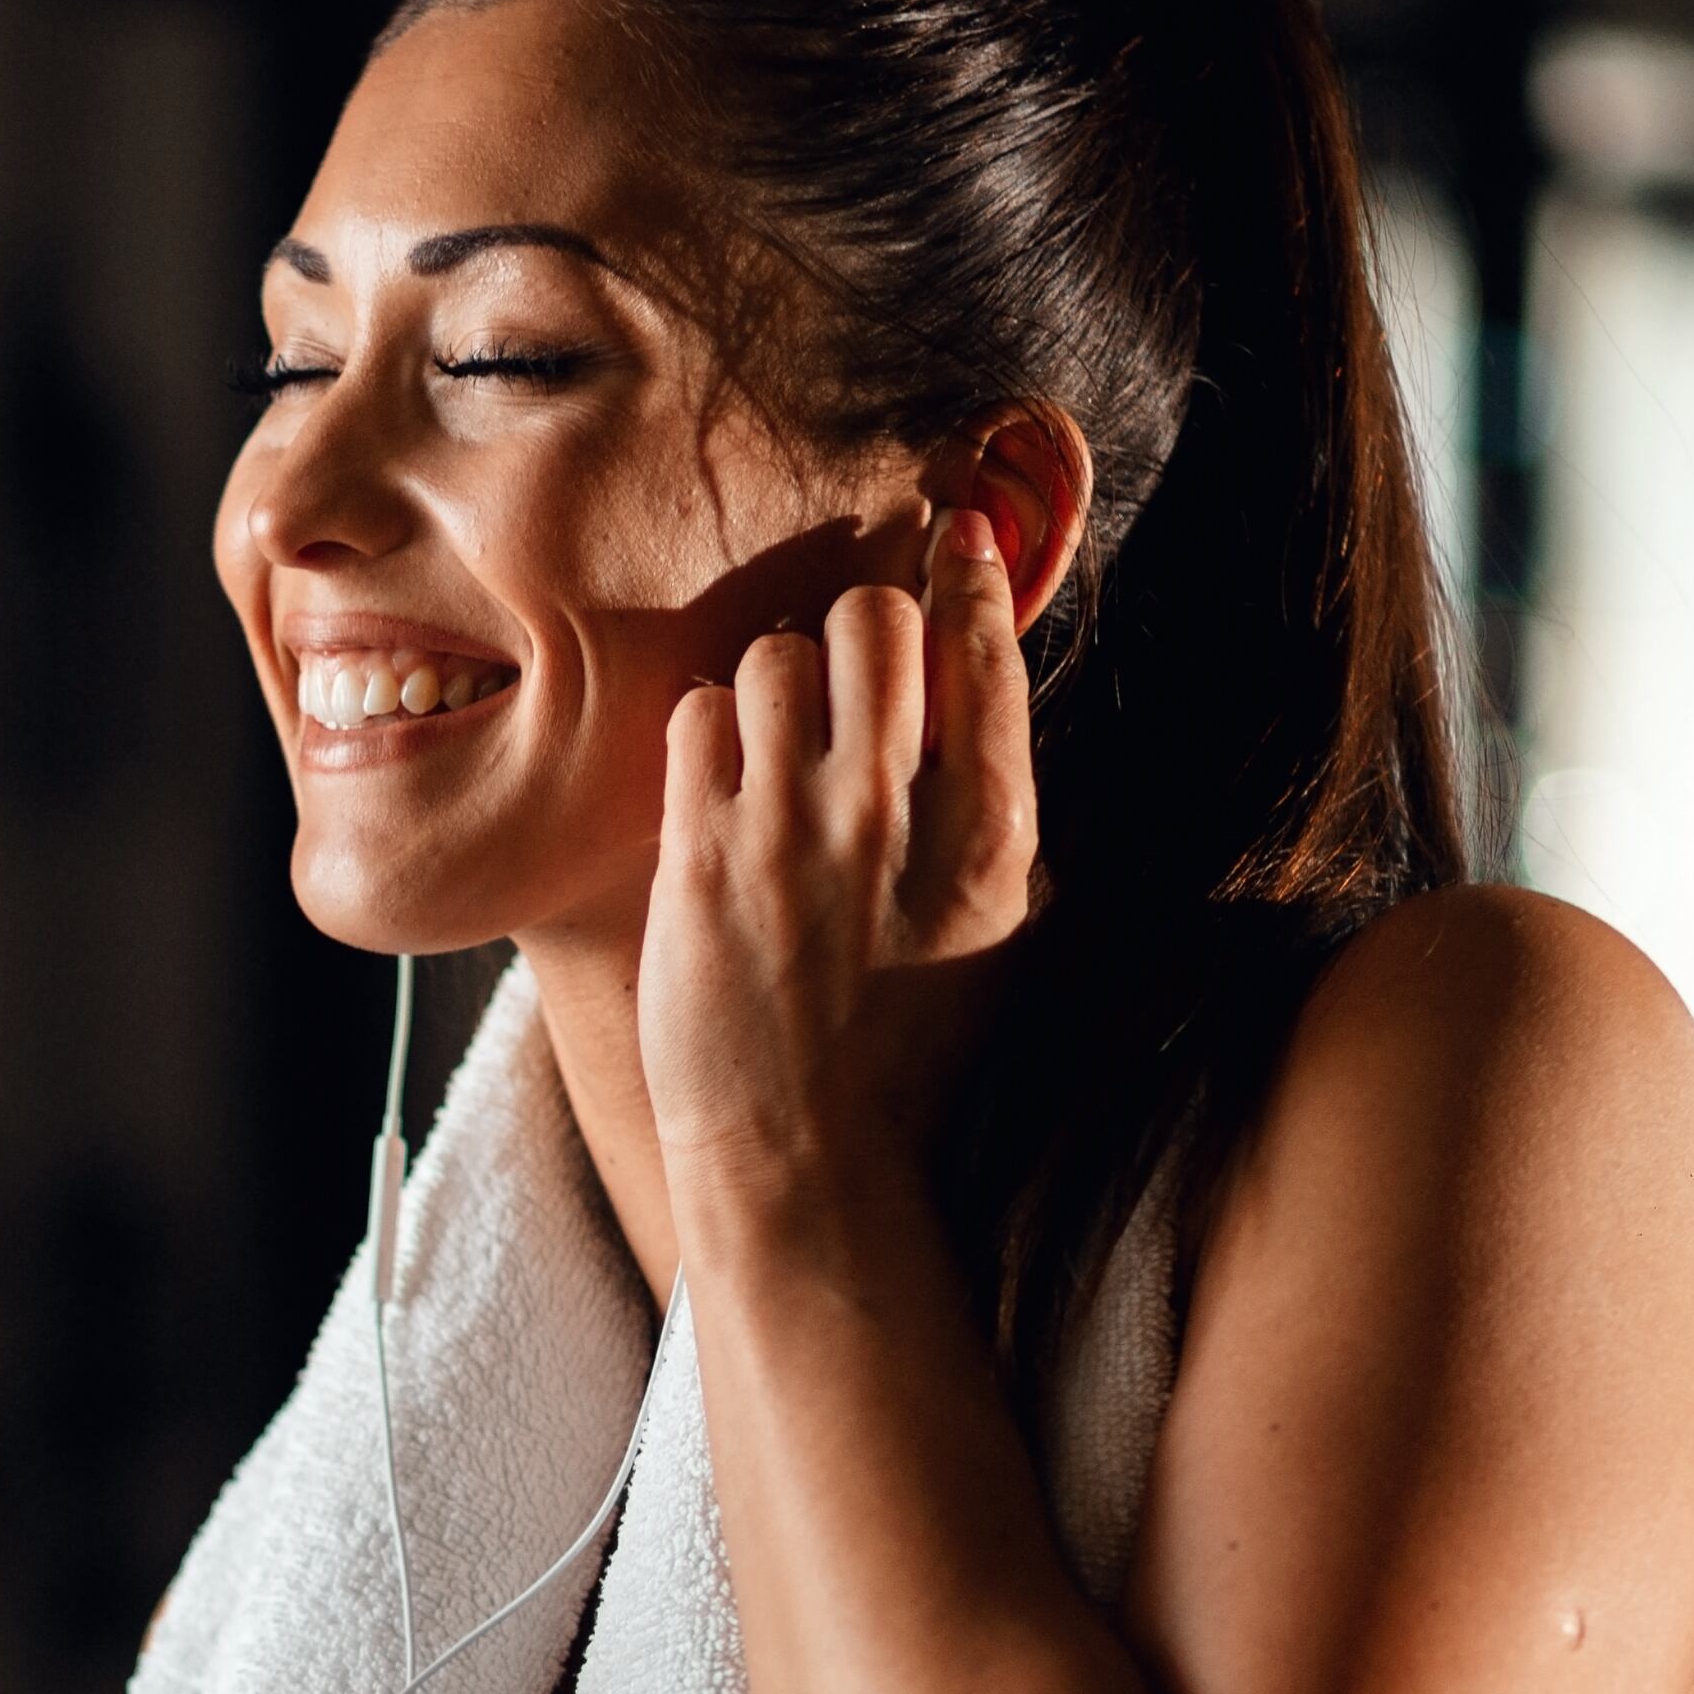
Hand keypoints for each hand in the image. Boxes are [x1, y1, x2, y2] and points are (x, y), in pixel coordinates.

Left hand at [641, 507, 1036, 1207]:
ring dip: (775, 684)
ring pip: (774, 657)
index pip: (984, 652)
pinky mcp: (700, 861)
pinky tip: (721, 788)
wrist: (805, 1157)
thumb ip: (989, 803)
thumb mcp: (997, 925)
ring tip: (777, 747)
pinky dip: (707, 736)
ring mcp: (789, 836)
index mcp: (989, 836)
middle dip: (860, 629)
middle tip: (850, 675)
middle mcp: (893, 821)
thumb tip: (974, 680)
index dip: (968, 574)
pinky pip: (695, 719)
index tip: (958, 536)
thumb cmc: (909, 1048)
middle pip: (875, 622)